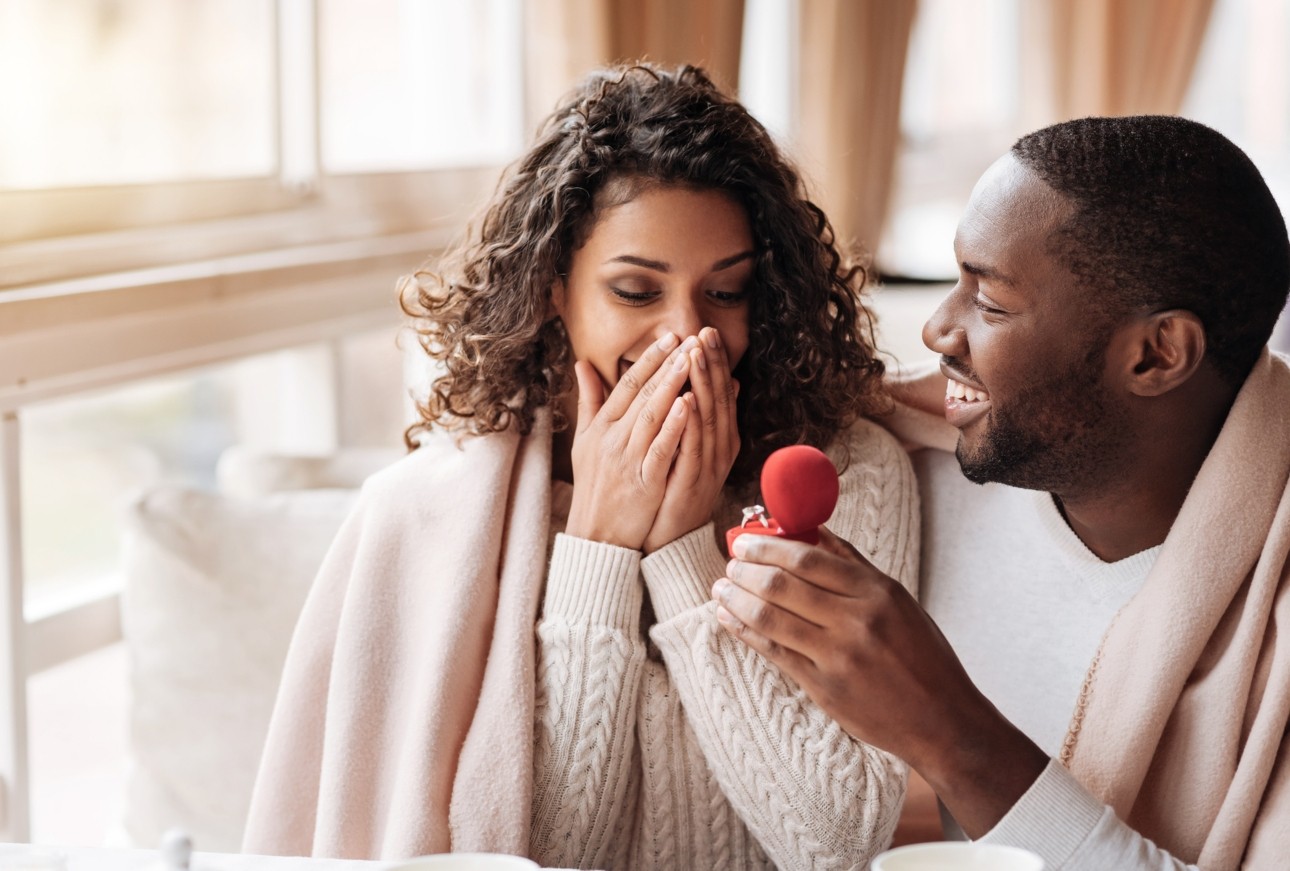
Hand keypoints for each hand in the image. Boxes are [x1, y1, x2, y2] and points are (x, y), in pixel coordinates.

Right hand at [564, 332, 694, 549]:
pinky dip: (674, 426)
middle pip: (641, 395)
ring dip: (672, 386)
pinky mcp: (644, 482)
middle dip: (666, 365)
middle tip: (687, 339)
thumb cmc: (594, 486)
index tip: (668, 337)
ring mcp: (627, 460)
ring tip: (690, 361)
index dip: (648, 359)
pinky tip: (689, 404)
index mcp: (601, 427)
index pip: (626, 385)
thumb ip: (589, 401)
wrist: (596, 535)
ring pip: (651, 416)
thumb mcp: (584, 441)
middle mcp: (612, 439)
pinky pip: (660, 449)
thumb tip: (582, 363)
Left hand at [643, 327, 740, 552]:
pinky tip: (687, 401)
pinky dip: (691, 424)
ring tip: (696, 354)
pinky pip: (692, 448)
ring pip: (709, 418)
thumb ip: (700, 417)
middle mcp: (718, 448)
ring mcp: (708, 466)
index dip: (714, 362)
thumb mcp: (688, 448)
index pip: (719, 392)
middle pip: (718, 399)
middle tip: (704, 331)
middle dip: (711, 364)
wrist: (670, 539)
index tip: (705, 332)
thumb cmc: (674, 491)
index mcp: (718, 438)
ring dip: (703, 384)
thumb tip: (720, 383)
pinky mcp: (692, 482)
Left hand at [712, 528, 1048, 836]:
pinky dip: (744, 631)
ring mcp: (837, 657)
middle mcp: (856, 621)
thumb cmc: (922, 655)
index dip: (767, 547)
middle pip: (782, 585)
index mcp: (876, 593)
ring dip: (736, 599)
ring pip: (770, 618)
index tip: (745, 542)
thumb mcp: (898, 601)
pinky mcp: (824, 688)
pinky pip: (773, 652)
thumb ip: (854, 565)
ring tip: (720, 588)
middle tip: (729, 564)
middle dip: (745, 571)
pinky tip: (728, 619)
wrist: (942, 720)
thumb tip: (815, 531)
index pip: (807, 559)